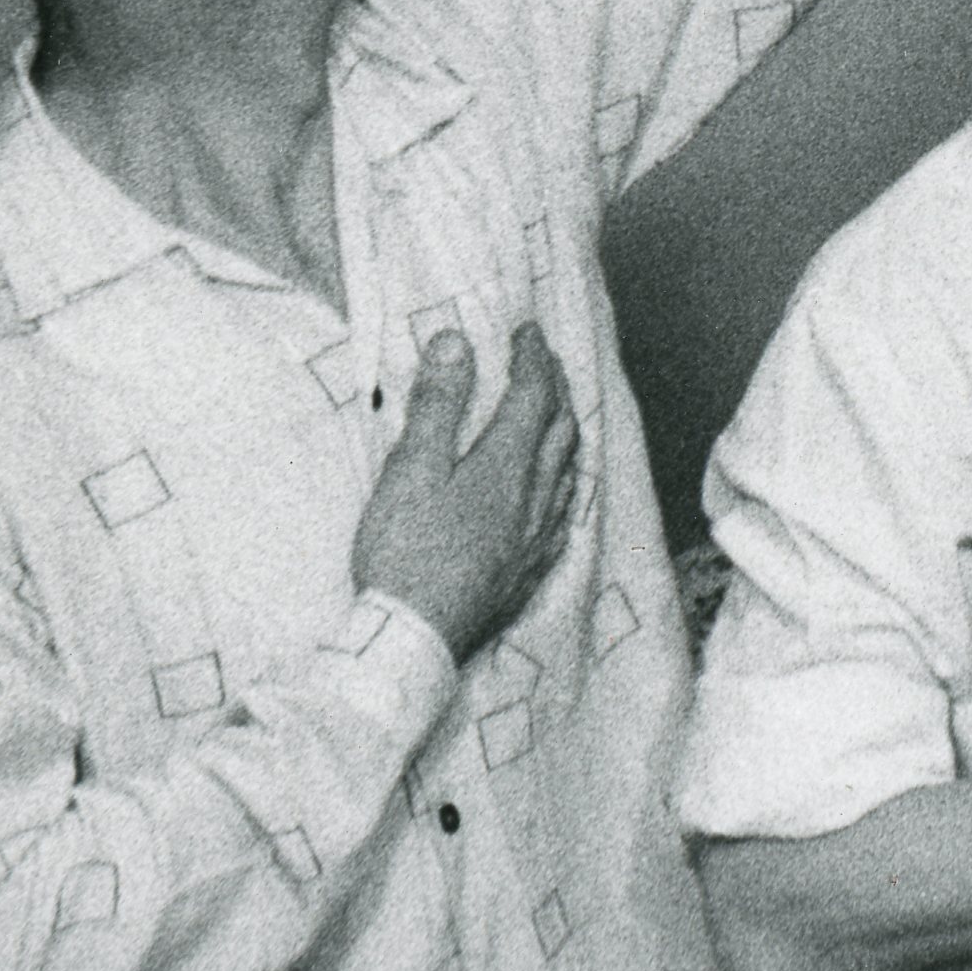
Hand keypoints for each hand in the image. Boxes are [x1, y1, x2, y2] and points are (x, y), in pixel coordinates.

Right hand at [354, 326, 581, 665]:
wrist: (415, 638)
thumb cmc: (403, 552)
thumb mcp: (410, 469)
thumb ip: (437, 405)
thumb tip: (457, 343)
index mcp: (505, 466)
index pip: (533, 397)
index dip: (534, 359)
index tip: (528, 331)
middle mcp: (534, 497)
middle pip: (560, 429)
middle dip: (556, 387)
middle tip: (544, 362)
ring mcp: (537, 537)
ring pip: (568, 469)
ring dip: (566, 430)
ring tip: (557, 412)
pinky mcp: (530, 570)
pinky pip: (563, 513)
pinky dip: (564, 482)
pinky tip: (557, 490)